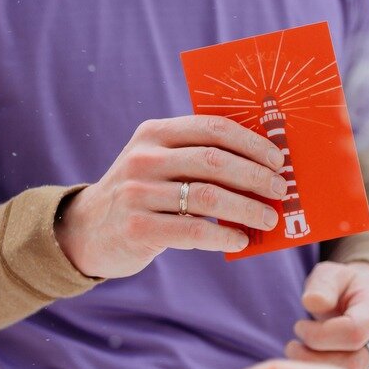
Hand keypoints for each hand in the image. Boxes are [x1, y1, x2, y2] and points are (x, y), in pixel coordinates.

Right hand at [55, 116, 288, 278]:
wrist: (87, 230)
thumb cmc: (141, 194)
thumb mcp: (158, 163)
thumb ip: (196, 157)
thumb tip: (261, 166)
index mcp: (154, 134)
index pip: (212, 128)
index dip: (251, 142)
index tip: (277, 159)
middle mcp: (144, 158)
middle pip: (215, 161)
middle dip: (255, 176)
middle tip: (280, 190)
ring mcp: (138, 193)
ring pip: (209, 196)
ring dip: (247, 209)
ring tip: (269, 219)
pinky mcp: (137, 227)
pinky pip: (194, 230)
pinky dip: (224, 235)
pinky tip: (240, 240)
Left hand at [289, 261, 368, 368]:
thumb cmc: (346, 288)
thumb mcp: (332, 275)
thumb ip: (322, 285)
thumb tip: (312, 302)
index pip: (352, 333)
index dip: (318, 335)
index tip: (298, 327)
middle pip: (352, 364)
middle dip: (313, 359)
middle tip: (292, 347)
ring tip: (300, 357)